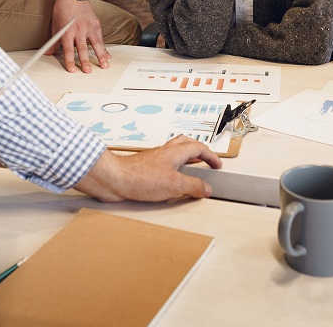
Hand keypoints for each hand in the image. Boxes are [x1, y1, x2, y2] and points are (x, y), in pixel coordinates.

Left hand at [52, 0, 109, 73]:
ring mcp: (89, 26)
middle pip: (82, 49)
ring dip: (101, 56)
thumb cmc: (62, 9)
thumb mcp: (55, 25)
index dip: (70, 61)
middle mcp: (79, 29)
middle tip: (88, 71)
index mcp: (67, 31)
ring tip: (105, 65)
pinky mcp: (96, 23)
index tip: (72, 70)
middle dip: (85, 61)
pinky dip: (104, 47)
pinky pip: (100, 38)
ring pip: (96, 44)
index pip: (68, 50)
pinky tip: (107, 55)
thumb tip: (48, 53)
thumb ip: (54, 41)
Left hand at [74, 135, 222, 201]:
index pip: (199, 148)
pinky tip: (172, 180)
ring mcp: (155, 160)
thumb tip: (206, 189)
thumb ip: (194, 186)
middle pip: (187, 144)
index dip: (211, 156)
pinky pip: (165, 164)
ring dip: (186, 158)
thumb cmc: (139, 178)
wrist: (114, 179)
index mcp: (175, 152)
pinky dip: (174, 168)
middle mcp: (165, 153)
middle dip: (199, 151)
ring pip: (175, 152)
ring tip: (192, 168)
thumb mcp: (174, 185)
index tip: (218, 165)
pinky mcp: (146, 169)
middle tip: (206, 160)